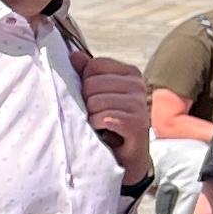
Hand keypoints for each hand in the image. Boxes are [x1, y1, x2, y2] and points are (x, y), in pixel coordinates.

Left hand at [75, 55, 151, 178]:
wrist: (125, 158)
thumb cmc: (108, 124)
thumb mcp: (97, 95)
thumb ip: (86, 74)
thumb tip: (73, 55)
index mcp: (129, 73)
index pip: (93, 65)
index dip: (84, 83)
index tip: (92, 98)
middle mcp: (137, 85)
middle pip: (91, 83)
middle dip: (86, 102)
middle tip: (96, 115)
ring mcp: (139, 104)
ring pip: (95, 101)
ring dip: (91, 117)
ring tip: (100, 125)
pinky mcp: (137, 123)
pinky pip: (104, 117)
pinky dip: (98, 126)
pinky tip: (105, 132)